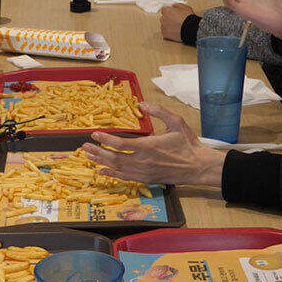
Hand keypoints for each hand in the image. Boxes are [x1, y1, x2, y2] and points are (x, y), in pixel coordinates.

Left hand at [81, 102, 224, 186]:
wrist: (198, 166)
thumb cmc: (188, 144)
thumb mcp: (176, 122)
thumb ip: (158, 111)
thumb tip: (141, 103)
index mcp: (150, 146)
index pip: (121, 144)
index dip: (106, 140)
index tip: (94, 134)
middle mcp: (144, 161)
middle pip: (115, 158)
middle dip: (98, 152)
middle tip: (84, 146)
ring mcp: (145, 172)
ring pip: (118, 168)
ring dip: (102, 162)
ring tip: (88, 157)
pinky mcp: (147, 179)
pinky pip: (126, 177)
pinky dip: (112, 174)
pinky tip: (102, 170)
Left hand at [160, 3, 194, 41]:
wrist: (191, 29)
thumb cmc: (188, 18)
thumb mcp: (185, 7)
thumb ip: (177, 5)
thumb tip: (174, 6)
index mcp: (167, 11)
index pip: (164, 10)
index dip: (169, 12)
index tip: (173, 14)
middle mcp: (163, 19)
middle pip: (164, 18)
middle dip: (169, 19)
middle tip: (177, 21)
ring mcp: (163, 27)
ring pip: (164, 25)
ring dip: (169, 25)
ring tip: (177, 27)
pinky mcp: (165, 35)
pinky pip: (165, 32)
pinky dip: (169, 32)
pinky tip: (176, 32)